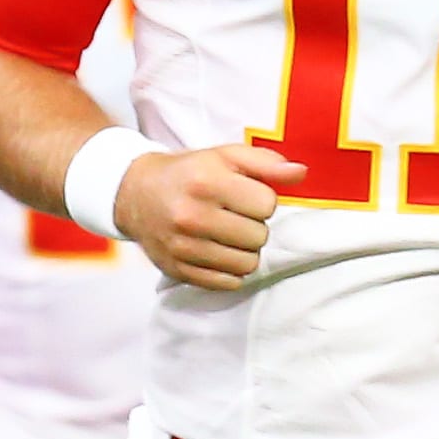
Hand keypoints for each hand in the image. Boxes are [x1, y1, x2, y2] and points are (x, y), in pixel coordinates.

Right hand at [112, 144, 306, 290]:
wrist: (136, 194)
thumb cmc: (190, 173)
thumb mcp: (226, 156)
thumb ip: (267, 163)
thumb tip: (301, 173)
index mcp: (207, 182)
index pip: (267, 205)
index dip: (263, 200)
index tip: (247, 196)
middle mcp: (192, 216)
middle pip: (259, 236)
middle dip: (255, 225)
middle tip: (236, 215)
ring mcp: (183, 247)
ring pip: (247, 263)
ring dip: (246, 250)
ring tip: (229, 234)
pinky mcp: (177, 270)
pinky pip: (227, 283)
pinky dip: (231, 270)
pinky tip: (219, 251)